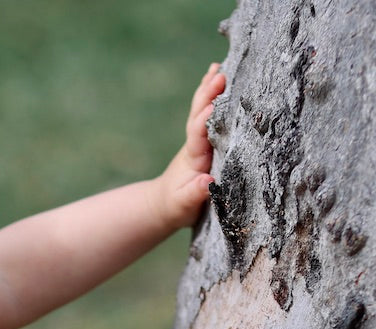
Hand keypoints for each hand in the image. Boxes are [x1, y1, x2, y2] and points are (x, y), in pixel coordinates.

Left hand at [152, 63, 226, 230]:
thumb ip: (195, 194)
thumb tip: (207, 184)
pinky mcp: (204, 140)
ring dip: (209, 89)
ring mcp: (198, 140)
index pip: (198, 135)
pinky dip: (212, 95)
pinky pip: (208, 113)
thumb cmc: (176, 206)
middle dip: (208, 96)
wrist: (163, 205)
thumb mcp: (185, 205)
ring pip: (202, 111)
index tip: (213, 106)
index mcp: (193, 158)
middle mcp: (195, 144)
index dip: (205, 121)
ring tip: (219, 67)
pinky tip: (218, 74)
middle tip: (220, 75)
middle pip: (200, 116)